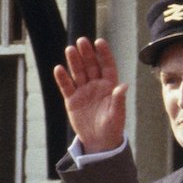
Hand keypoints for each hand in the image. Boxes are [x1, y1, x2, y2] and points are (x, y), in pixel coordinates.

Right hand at [52, 37, 129, 154]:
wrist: (99, 141)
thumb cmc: (112, 127)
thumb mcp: (117, 115)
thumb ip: (118, 100)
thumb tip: (123, 86)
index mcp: (110, 86)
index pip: (107, 66)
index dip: (104, 54)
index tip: (99, 41)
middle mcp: (96, 85)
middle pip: (91, 66)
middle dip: (87, 53)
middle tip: (81, 40)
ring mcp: (83, 91)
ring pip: (78, 73)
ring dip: (74, 61)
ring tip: (70, 49)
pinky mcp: (72, 100)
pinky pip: (66, 87)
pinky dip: (63, 78)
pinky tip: (59, 68)